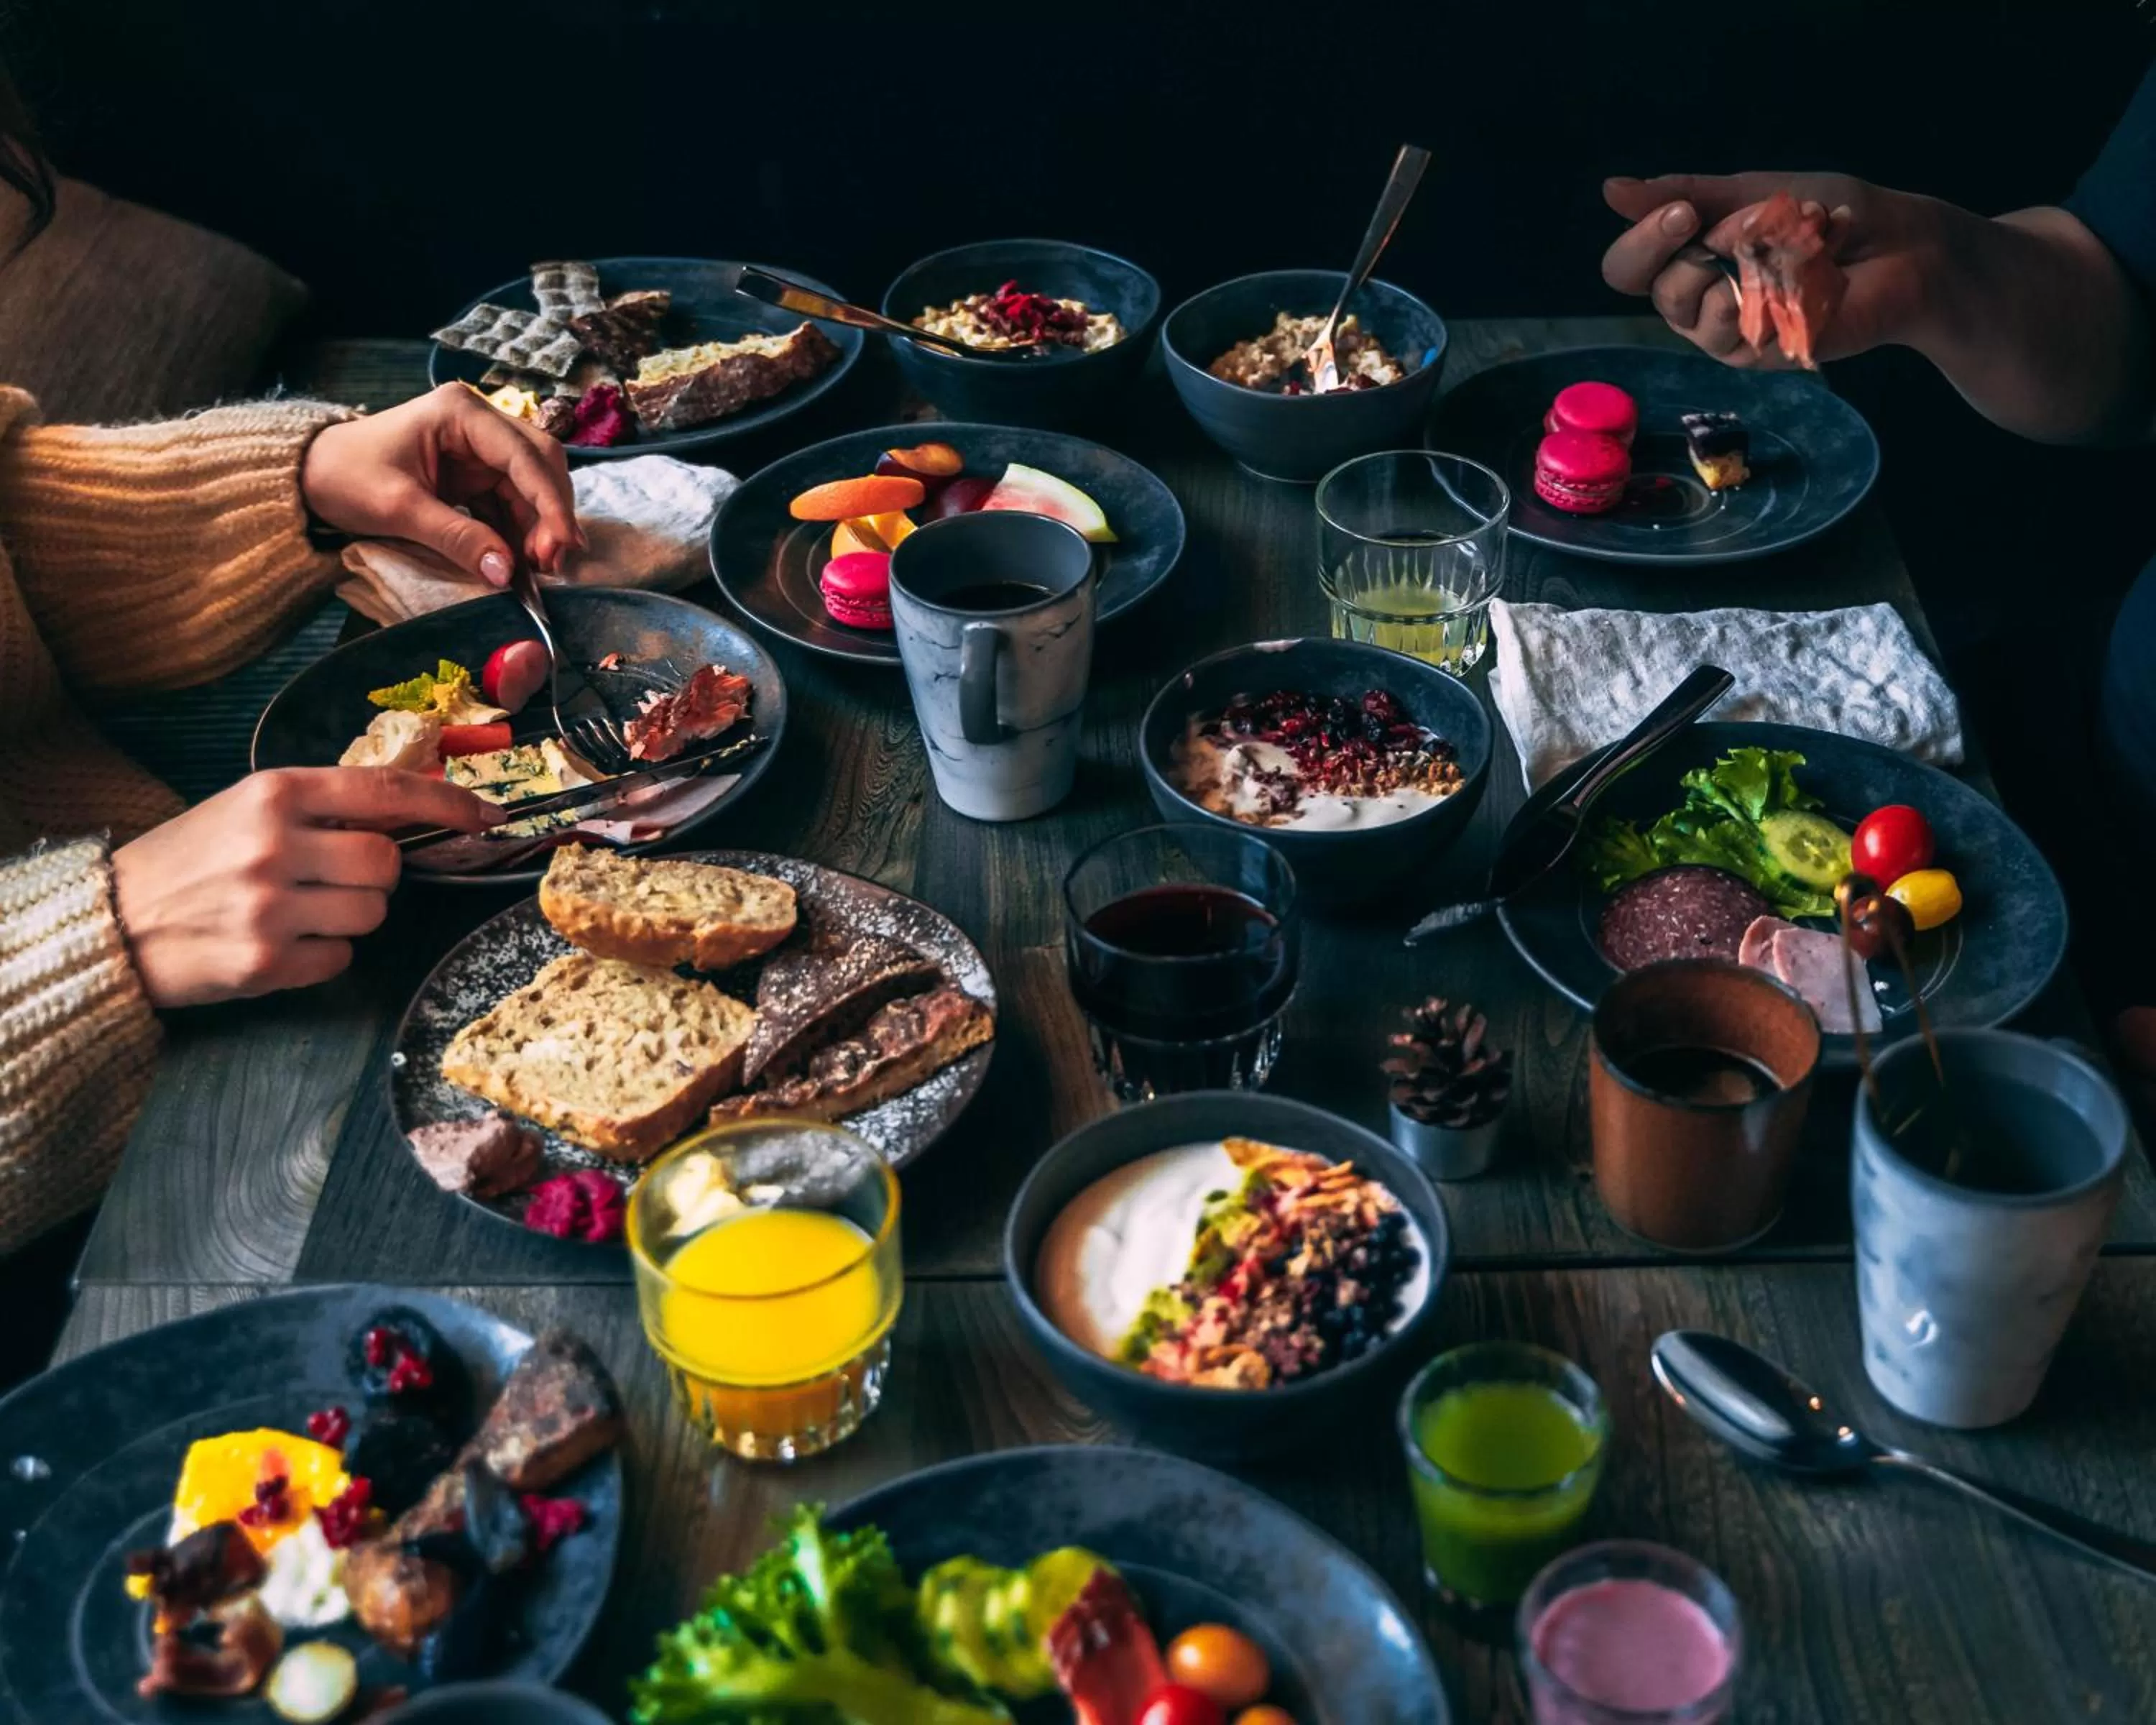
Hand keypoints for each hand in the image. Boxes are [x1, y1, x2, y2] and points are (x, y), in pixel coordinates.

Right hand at [111, 767, 492, 1008]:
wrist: (110, 921)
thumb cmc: (190, 859)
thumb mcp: (249, 809)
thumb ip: (324, 805)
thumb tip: (412, 808)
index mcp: (274, 793)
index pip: (386, 790)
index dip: (448, 800)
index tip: (487, 814)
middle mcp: (274, 845)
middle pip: (388, 862)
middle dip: (377, 875)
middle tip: (335, 878)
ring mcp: (269, 907)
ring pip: (372, 913)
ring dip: (351, 916)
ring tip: (299, 911)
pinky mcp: (265, 963)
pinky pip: (341, 959)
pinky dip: (322, 956)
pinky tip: (280, 943)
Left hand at [300, 382, 583, 584]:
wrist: (310, 477)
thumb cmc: (345, 478)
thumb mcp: (398, 509)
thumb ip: (456, 537)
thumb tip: (506, 572)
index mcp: (461, 413)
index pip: (524, 455)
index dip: (550, 501)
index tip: (564, 545)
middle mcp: (479, 423)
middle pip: (540, 464)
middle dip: (551, 513)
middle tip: (552, 563)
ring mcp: (479, 448)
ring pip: (532, 486)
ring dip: (540, 527)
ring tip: (540, 569)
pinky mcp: (474, 474)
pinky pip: (512, 502)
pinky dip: (520, 532)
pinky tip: (523, 561)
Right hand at [1600, 172, 1944, 367]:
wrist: (1904, 245)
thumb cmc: (1829, 216)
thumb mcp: (1753, 191)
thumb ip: (1686, 194)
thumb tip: (1611, 189)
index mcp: (1686, 262)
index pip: (1628, 268)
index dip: (1644, 242)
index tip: (1685, 212)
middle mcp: (1698, 306)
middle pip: (1662, 293)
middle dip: (1715, 247)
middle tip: (1764, 224)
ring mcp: (1730, 337)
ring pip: (1704, 314)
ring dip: (1757, 265)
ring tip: (1804, 243)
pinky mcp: (1766, 356)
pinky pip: (1751, 325)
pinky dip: (1787, 288)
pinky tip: (1819, 272)